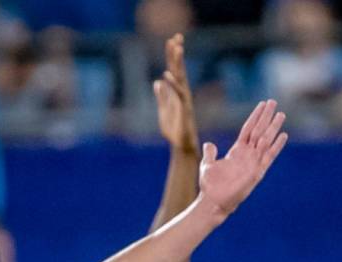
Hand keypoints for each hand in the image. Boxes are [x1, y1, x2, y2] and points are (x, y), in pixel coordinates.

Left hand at [154, 33, 198, 154]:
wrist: (180, 145)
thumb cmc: (173, 130)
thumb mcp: (163, 110)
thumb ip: (161, 97)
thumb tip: (156, 83)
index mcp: (176, 92)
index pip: (175, 71)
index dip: (172, 57)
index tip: (171, 41)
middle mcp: (182, 93)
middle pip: (179, 69)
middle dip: (177, 54)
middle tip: (176, 36)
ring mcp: (184, 99)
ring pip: (181, 77)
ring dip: (178, 63)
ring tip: (176, 47)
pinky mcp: (184, 108)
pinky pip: (178, 93)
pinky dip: (172, 84)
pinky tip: (166, 74)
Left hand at [199, 100, 286, 219]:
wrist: (213, 202)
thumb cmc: (210, 186)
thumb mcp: (207, 166)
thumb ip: (210, 154)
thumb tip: (209, 144)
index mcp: (237, 151)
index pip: (248, 129)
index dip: (255, 116)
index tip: (262, 104)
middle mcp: (247, 154)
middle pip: (259, 130)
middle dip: (266, 116)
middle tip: (273, 102)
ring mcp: (253, 162)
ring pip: (265, 140)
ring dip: (273, 128)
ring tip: (281, 114)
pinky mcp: (257, 172)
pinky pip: (269, 157)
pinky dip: (276, 146)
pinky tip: (283, 135)